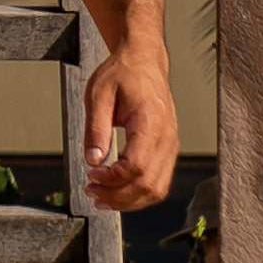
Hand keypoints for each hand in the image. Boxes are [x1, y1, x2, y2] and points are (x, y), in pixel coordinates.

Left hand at [82, 44, 179, 209]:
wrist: (144, 61)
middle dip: (119, 196)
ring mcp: (171, 146)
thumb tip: (93, 160)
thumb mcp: (98, 94)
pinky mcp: (168, 150)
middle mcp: (167, 139)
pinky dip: (139, 193)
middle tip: (91, 192)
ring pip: (157, 189)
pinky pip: (159, 181)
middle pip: (149, 184)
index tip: (91, 175)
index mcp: (150, 123)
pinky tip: (117, 191)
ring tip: (101, 197)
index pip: (137, 166)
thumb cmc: (122, 74)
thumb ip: (96, 128)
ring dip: (129, 200)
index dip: (114, 179)